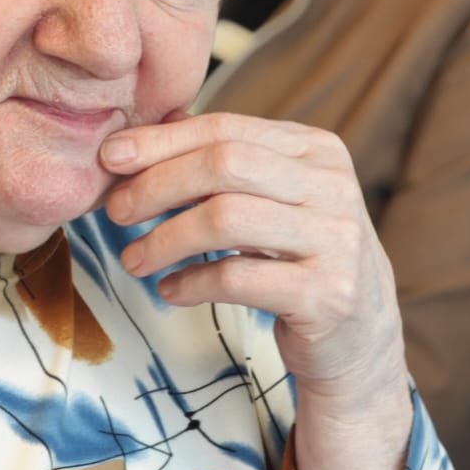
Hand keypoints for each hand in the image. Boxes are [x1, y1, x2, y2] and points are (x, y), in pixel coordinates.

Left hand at [101, 110, 410, 469]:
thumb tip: (137, 141)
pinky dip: (191, 283)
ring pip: (227, 219)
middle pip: (224, 165)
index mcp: (317, 150)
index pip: (225, 129)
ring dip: (166, 239)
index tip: (109, 159)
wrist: (360, 339)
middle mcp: (333, 187)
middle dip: (157, 184)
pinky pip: (237, 279)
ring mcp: (336, 241)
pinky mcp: (327, 296)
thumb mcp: (272, 202)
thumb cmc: (299, 261)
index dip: (161, 141)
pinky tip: (169, 291)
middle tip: (116, 211)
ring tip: (134, 259)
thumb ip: (221, 166)